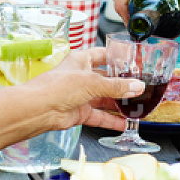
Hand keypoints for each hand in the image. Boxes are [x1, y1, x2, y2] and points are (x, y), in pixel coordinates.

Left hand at [26, 47, 141, 132]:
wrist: (40, 109)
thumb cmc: (58, 86)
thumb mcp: (93, 82)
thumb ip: (117, 86)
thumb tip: (137, 86)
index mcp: (82, 60)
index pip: (103, 55)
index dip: (118, 59)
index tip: (134, 63)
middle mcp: (82, 76)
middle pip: (106, 79)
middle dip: (122, 84)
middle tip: (139, 87)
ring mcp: (81, 95)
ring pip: (104, 99)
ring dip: (119, 103)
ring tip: (136, 106)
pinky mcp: (80, 112)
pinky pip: (99, 116)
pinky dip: (111, 120)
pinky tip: (124, 124)